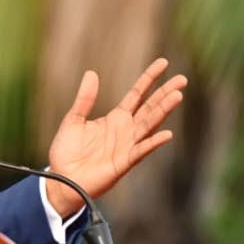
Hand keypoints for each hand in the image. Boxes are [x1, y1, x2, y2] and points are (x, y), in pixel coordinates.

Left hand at [45, 58, 186, 214]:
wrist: (62, 180)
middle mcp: (126, 130)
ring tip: (177, 96)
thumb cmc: (67, 152)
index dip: (149, 79)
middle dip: (165, 93)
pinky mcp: (124, 162)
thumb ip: (84, 99)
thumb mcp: (73, 120)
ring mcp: (128, 145)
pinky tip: (167, 134)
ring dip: (163, 111)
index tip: (163, 63)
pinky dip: (153, 143)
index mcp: (115, 118)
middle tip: (182, 79)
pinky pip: (141, 151)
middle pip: (150, 107)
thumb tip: (92, 73)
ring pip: (150, 125)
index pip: (137, 94)